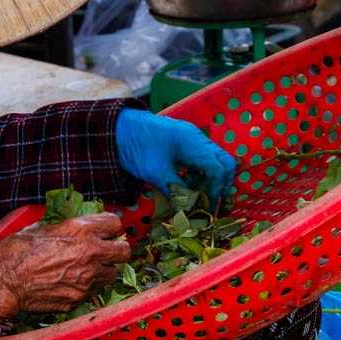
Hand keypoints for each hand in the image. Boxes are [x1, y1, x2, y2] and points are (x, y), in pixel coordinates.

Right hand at [0, 214, 130, 319]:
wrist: (3, 282)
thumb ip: (65, 227)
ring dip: (103, 270)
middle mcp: (90, 254)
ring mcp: (87, 279)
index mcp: (81, 231)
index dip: (110, 227)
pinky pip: (92, 291)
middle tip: (106, 251)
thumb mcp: (41, 228)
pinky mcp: (79, 297)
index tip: (107, 231)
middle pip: (124, 251)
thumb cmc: (16, 251)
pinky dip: (86, 287)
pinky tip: (69, 283)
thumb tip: (74, 226)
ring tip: (86, 269)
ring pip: (112, 274)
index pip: (115, 224)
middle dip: (117, 250)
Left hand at [114, 108, 236, 201]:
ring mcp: (192, 138)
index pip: (218, 168)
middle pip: (223, 161)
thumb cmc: (135, 147)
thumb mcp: (156, 173)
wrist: (117, 128)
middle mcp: (197, 138)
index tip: (209, 205)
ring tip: (197, 195)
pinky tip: (188, 183)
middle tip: (211, 202)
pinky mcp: (184, 141)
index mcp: (192, 143)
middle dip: (221, 183)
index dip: (217, 189)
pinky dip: (201, 173)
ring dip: (210, 179)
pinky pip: (202, 158)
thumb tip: (189, 211)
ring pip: (214, 160)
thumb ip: (176, 191)